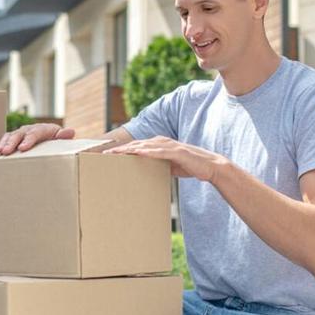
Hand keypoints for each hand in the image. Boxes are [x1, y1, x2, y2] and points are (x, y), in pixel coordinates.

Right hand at [0, 123, 74, 154]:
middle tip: (6, 151)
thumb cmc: (56, 140)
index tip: (22, 148)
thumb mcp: (62, 138)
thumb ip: (64, 136)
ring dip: (4, 143)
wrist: (52, 138)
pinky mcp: (16, 138)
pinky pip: (7, 139)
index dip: (28, 140)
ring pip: (11, 135)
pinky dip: (2, 144)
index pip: (34, 133)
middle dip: (12, 143)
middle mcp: (30, 129)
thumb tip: (70, 132)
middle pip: (20, 134)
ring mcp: (22, 133)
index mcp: (43, 129)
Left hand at [104, 136, 226, 181]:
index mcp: (159, 145)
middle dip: (120, 148)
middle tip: (104, 153)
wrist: (210, 167)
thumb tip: (146, 172)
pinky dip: (147, 151)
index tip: (108, 154)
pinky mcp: (177, 151)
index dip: (122, 150)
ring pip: (144, 146)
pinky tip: (136, 153)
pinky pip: (159, 151)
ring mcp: (170, 146)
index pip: (137, 147)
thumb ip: (158, 166)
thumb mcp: (169, 167)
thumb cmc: (190, 167)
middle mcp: (162, 142)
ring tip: (114, 153)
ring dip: (128, 149)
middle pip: (136, 144)